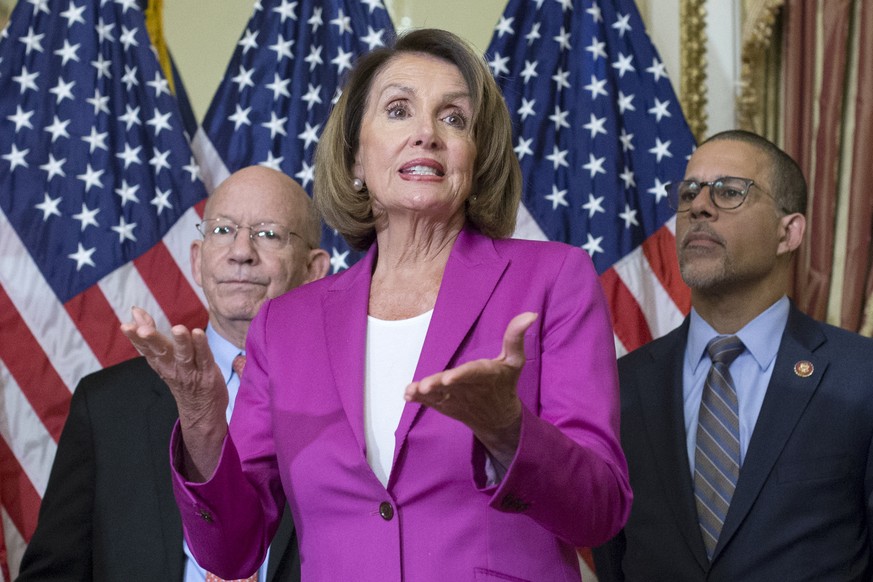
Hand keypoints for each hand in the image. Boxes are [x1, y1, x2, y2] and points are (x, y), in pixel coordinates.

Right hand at [120, 306, 227, 479]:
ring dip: (181, 342)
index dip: (135, 338)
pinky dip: (202, 346)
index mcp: (160, 363)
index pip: (145, 349)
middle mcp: (172, 368)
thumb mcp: (163, 358)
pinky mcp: (207, 374)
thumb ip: (152, 335)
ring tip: (178, 329)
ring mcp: (190, 372)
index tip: (127, 325)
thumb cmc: (182, 378)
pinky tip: (199, 333)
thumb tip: (136, 311)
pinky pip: (204, 358)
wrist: (201, 412)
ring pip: (184, 355)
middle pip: (161, 351)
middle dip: (152, 340)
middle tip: (144, 330)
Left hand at [404, 311, 537, 466]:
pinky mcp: (446, 405)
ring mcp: (455, 399)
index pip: (472, 374)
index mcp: (485, 376)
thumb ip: (516, 337)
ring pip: (438, 396)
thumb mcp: (515, 361)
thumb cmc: (505, 383)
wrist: (499, 419)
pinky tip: (407, 395)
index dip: (460, 375)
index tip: (448, 378)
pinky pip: (431, 403)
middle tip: (424, 386)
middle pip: (451, 387)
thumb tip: (530, 313)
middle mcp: (468, 389)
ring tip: (412, 391)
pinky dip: (419, 399)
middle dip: (437, 386)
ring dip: (424, 394)